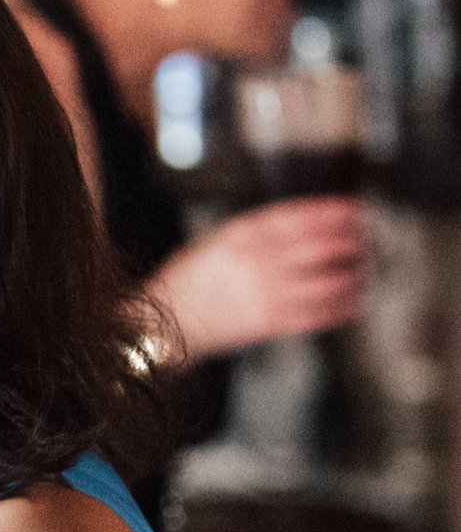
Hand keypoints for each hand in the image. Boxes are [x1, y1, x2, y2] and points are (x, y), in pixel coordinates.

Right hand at [151, 197, 367, 361]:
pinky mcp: (269, 323)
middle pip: (320, 246)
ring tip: (365, 269)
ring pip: (325, 281)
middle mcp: (257, 261)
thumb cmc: (186, 282)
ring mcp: (265, 293)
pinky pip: (316, 314)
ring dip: (353, 274)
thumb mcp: (215, 240)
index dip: (333, 212)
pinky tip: (354, 301)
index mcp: (241, 235)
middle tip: (367, 237)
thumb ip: (255, 232)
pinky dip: (340, 307)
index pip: (299, 217)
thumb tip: (300, 226)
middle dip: (351, 240)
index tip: (354, 209)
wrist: (164, 323)